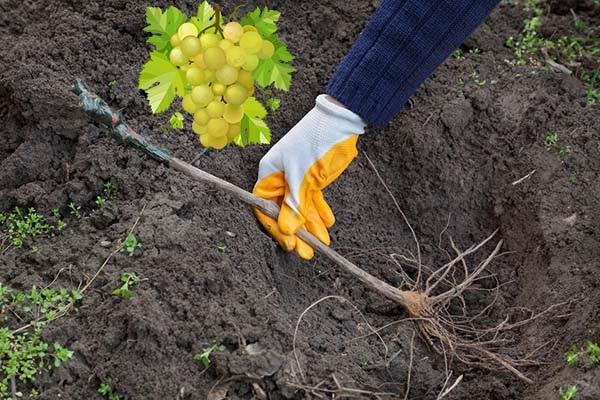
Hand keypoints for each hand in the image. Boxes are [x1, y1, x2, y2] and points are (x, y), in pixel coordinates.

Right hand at [253, 95, 364, 258]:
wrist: (341, 121)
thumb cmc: (316, 142)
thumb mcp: (304, 176)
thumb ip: (295, 205)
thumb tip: (287, 231)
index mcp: (270, 173)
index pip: (265, 207)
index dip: (276, 227)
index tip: (290, 243)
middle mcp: (280, 177)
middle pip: (284, 212)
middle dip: (297, 232)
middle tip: (308, 253)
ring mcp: (297, 178)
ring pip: (301, 209)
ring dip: (311, 226)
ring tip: (323, 243)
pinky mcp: (312, 179)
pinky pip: (312, 200)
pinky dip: (319, 212)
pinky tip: (327, 224)